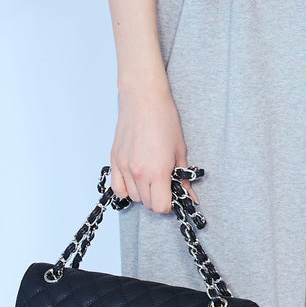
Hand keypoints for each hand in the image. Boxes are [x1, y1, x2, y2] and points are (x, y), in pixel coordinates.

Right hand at [109, 81, 196, 215]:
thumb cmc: (165, 120)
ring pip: (133, 197)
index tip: (173, 194)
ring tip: (150, 178)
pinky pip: (118, 188)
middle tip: (164, 184)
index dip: (169, 204)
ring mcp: (124, 167)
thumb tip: (190, 197)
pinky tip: (135, 179)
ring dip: (143, 193)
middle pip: (147, 203)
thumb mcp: (180, 150)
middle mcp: (138, 173)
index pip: (160, 207)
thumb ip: (183, 177)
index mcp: (157, 172)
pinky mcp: (115, 160)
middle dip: (157, 198)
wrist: (144, 99)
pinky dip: (126, 189)